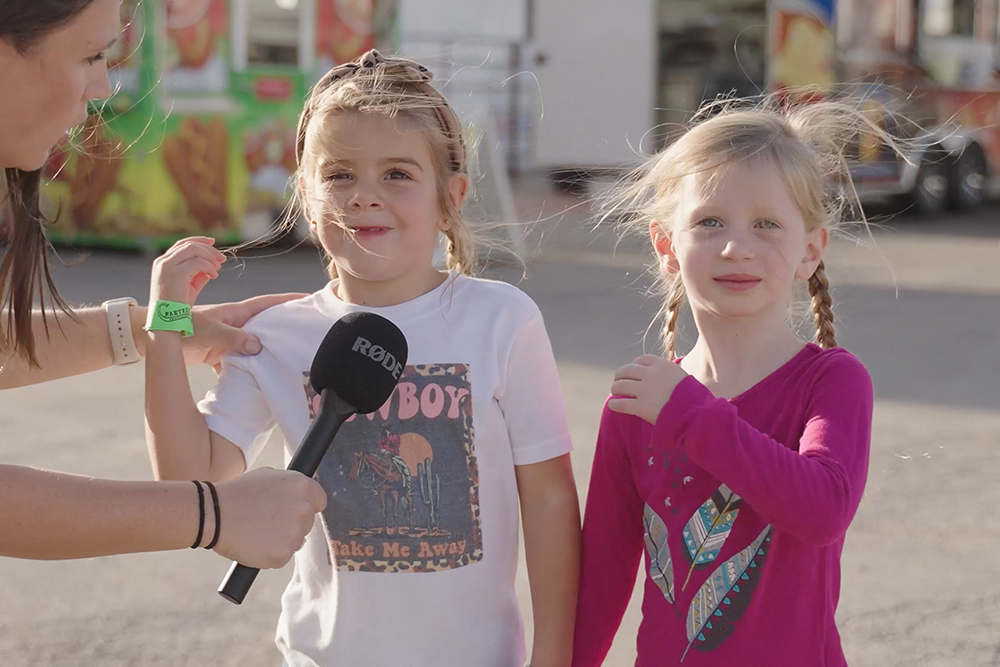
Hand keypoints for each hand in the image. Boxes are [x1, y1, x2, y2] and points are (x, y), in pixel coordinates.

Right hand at [149, 236, 225, 305]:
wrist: (167, 322)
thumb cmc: (178, 307)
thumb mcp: (189, 288)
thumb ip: (198, 276)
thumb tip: (211, 267)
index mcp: (162, 264)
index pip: (181, 245)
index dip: (198, 241)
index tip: (213, 242)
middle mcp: (162, 262)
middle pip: (188, 245)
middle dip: (208, 248)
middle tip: (222, 258)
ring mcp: (167, 266)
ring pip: (193, 249)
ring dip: (210, 256)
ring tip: (219, 267)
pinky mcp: (175, 273)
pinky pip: (198, 262)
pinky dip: (209, 267)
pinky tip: (214, 276)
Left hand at [184, 294, 306, 366]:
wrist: (154, 338)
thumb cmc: (179, 331)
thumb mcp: (208, 333)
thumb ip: (232, 338)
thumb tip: (258, 345)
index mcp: (235, 314)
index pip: (267, 304)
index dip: (288, 300)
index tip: (308, 298)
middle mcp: (234, 323)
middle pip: (265, 320)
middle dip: (285, 320)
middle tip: (306, 325)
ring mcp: (227, 337)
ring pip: (254, 340)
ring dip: (268, 345)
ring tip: (287, 351)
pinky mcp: (219, 351)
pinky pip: (240, 357)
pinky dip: (248, 365)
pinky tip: (256, 374)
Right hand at [211, 468, 327, 569]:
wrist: (214, 514)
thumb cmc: (238, 493)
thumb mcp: (268, 476)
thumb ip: (289, 486)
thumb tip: (299, 494)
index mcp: (302, 487)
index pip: (320, 501)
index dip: (307, 506)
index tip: (294, 511)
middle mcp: (304, 510)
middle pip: (307, 523)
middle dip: (291, 524)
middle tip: (267, 521)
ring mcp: (294, 534)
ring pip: (295, 541)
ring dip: (281, 540)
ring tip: (257, 531)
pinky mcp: (282, 555)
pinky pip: (281, 557)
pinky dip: (270, 554)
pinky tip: (254, 543)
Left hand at [608, 354, 688, 424]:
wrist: (697, 414)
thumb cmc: (694, 399)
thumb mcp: (683, 378)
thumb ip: (668, 374)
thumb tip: (660, 376)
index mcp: (662, 365)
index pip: (641, 360)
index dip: (634, 365)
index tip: (632, 371)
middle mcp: (651, 375)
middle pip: (626, 370)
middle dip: (620, 375)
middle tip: (618, 381)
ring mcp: (645, 390)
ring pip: (620, 385)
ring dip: (616, 388)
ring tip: (615, 392)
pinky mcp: (641, 407)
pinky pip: (621, 403)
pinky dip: (615, 404)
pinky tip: (612, 405)